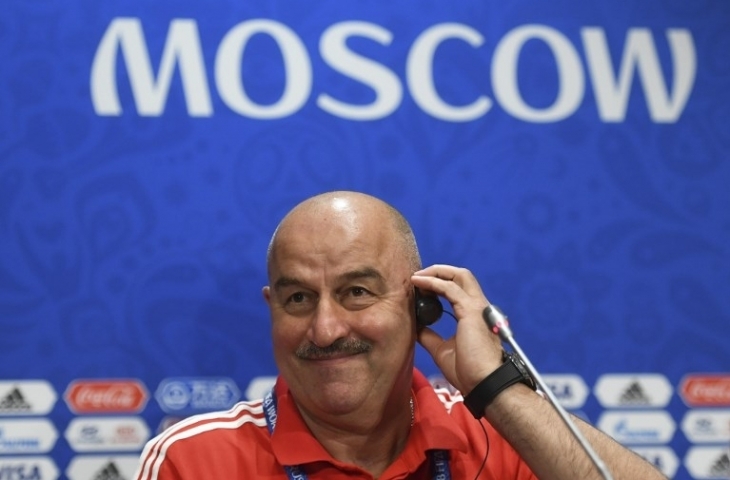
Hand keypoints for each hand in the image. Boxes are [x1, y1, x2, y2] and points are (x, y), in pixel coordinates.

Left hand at [411, 265, 504, 394]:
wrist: (483, 383)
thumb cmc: (468, 372)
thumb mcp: (441, 350)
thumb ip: (430, 335)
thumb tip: (415, 326)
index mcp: (474, 315)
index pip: (458, 288)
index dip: (439, 283)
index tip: (420, 287)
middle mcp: (478, 307)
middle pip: (461, 276)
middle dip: (439, 271)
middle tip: (417, 277)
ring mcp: (477, 307)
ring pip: (459, 276)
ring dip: (435, 272)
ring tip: (416, 277)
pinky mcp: (471, 311)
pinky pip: (449, 288)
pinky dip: (432, 282)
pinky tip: (418, 282)